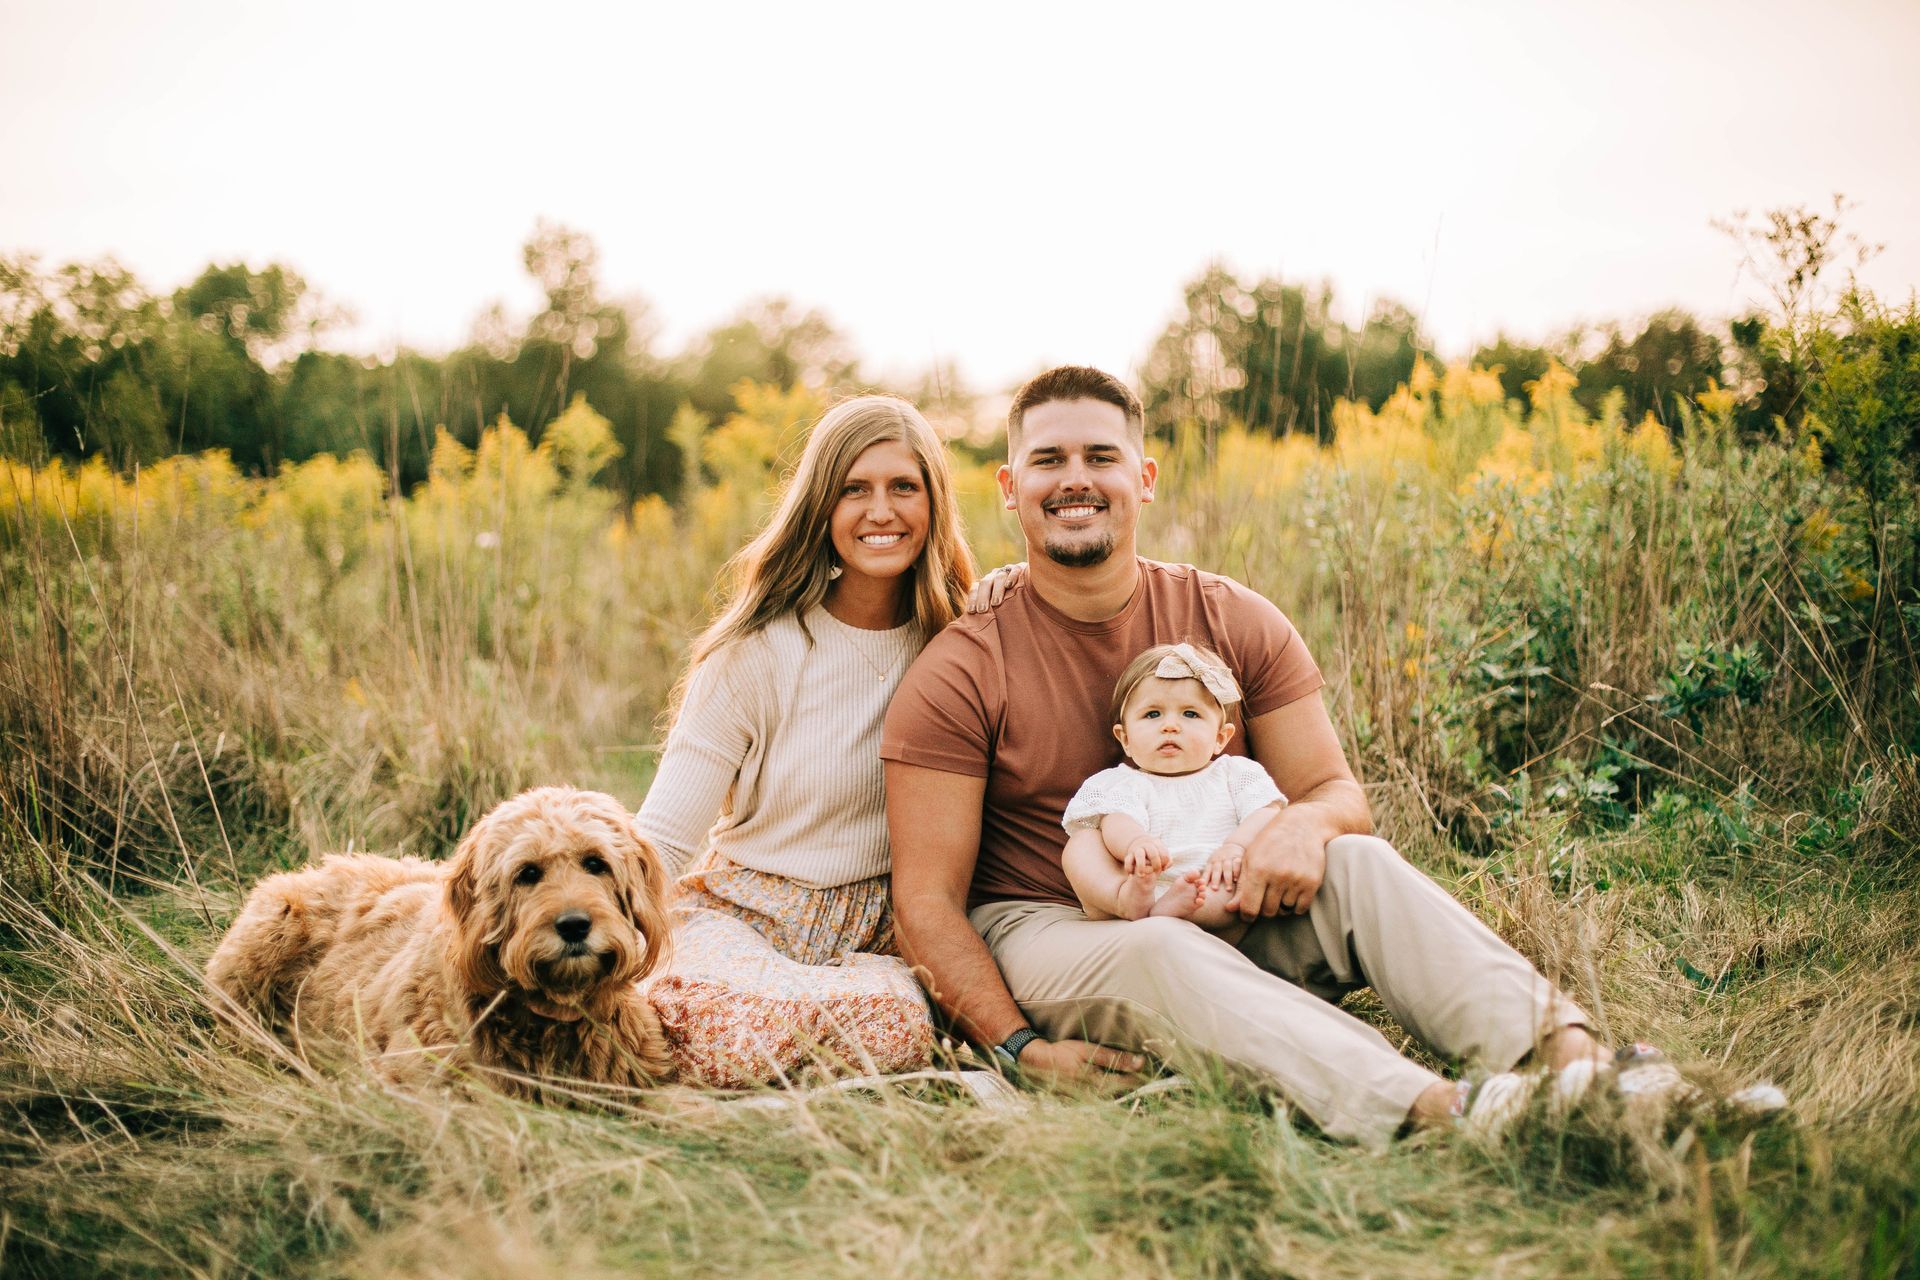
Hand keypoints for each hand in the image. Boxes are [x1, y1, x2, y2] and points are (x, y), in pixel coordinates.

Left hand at [966, 561, 1027, 612]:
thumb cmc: (1012, 602)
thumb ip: (990, 612)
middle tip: (982, 611)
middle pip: (985, 583)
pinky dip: (1011, 577)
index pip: (975, 588)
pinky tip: (1009, 585)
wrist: (1032, 585)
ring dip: (997, 590)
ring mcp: (1007, 570)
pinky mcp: (1021, 568)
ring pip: (999, 577)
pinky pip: (1015, 570)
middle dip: (983, 597)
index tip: (972, 612)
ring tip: (996, 603)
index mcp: (986, 583)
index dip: (973, 599)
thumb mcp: (999, 606)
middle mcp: (995, 575)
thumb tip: (977, 630)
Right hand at [1015, 1037, 1147, 1090]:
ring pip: (1115, 1099)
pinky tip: (1112, 1085)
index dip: (1145, 1077)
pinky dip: (1111, 1093)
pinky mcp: (1081, 1103)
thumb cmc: (1063, 1054)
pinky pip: (1102, 1101)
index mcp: (1100, 1084)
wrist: (1036, 1065)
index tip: (1154, 1069)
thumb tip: (1141, 1062)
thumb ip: (1115, 1058)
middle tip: (1148, 1075)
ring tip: (1132, 1078)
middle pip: (1125, 1095)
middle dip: (1136, 1084)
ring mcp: (1088, 1103)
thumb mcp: (1088, 1051)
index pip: (1132, 1084)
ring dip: (1125, 1090)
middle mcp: (1097, 1098)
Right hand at [1123, 835, 1170, 875]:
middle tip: (1155, 870)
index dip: (1164, 862)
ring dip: (1141, 865)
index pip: (1164, 853)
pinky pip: (1127, 860)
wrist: (1140, 845)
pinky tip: (1131, 874)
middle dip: (1155, 864)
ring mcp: (1137, 850)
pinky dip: (1129, 868)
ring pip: (1139, 854)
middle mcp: (1147, 845)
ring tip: (1141, 875)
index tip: (1163, 867)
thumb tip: (1165, 867)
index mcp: (1157, 844)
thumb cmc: (1155, 855)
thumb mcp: (1162, 855)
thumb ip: (1167, 861)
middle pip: (1153, 853)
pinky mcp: (1129, 855)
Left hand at [1201, 843, 1243, 889]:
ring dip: (1227, 878)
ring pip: (1227, 868)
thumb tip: (1199, 885)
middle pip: (1216, 870)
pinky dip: (1236, 872)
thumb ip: (1208, 872)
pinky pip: (1236, 864)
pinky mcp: (1237, 857)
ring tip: (1228, 889)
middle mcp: (1219, 860)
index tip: (1203, 887)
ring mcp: (1228, 858)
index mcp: (1211, 862)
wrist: (1232, 845)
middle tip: (1214, 889)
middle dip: (1215, 879)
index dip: (1205, 879)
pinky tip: (1236, 879)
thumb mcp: (1212, 862)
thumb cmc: (1220, 859)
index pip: (1207, 871)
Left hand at [1226, 821, 1326, 919]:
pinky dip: (1295, 906)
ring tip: (1280, 890)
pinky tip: (1292, 893)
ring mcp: (1297, 880)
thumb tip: (1230, 910)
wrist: (1302, 825)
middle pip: (1267, 912)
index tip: (1248, 914)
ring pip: (1284, 910)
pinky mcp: (1312, 883)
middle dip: (1264, 908)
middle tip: (1265, 898)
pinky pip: (1300, 908)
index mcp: (1258, 869)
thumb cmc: (1270, 842)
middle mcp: (1278, 876)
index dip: (1246, 915)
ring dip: (1280, 905)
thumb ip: (1241, 886)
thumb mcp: (1250, 858)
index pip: (1249, 908)